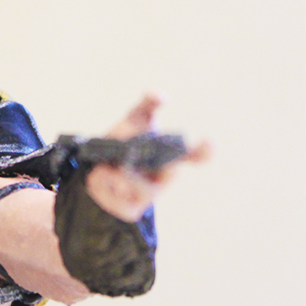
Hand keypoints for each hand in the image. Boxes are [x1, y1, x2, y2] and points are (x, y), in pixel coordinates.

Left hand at [86, 93, 209, 220]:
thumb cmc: (125, 140)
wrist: (98, 165)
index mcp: (171, 156)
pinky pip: (114, 199)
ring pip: (134, 187)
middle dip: (148, 165)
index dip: (204, 150)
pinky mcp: (129, 211)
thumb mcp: (134, 119)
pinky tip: (98, 175)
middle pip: (162, 175)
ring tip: (105, 165)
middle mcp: (163, 178)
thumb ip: (148, 105)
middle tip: (126, 158)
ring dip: (115, 173)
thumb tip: (159, 94)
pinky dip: (101, 183)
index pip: (196, 155)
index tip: (207, 141)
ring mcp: (148, 197)